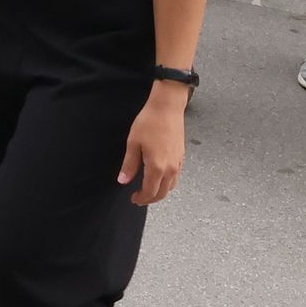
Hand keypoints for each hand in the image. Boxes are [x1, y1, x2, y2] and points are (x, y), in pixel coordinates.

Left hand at [120, 90, 187, 204]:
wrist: (167, 107)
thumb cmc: (150, 122)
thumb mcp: (133, 143)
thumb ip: (129, 165)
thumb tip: (123, 180)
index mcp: (157, 167)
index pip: (150, 192)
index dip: (141, 198)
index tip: (133, 198)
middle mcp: (170, 168)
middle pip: (162, 193)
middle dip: (150, 199)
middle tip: (139, 198)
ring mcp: (178, 163)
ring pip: (171, 186)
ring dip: (160, 192)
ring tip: (149, 189)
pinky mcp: (181, 156)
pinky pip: (176, 177)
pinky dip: (168, 183)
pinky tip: (160, 177)